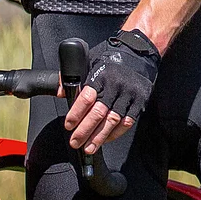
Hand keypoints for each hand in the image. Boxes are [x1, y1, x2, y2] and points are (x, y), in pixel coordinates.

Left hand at [65, 31, 158, 152]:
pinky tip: (106, 139)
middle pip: (98, 113)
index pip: (87, 98)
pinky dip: (116, 133)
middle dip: (85, 131)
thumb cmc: (112, 57)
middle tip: (75, 142)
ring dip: (99, 137)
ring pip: (113, 121)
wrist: (139, 52)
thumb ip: (74, 76)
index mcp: (102, 76)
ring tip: (89, 147)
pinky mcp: (140, 101)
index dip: (76, 114)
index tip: (69, 125)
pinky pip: (127, 122)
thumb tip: (61, 92)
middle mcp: (116, 86)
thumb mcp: (90, 60)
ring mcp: (129, 95)